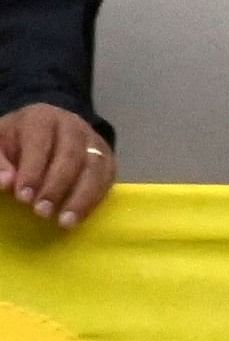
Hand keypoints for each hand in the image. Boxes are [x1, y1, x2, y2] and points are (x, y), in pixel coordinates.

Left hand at [0, 105, 115, 231]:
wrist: (40, 133)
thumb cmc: (14, 143)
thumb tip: (6, 183)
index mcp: (41, 119)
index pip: (40, 142)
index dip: (32, 170)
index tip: (22, 198)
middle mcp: (73, 126)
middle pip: (71, 155)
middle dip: (57, 186)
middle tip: (42, 212)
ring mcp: (93, 141)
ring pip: (95, 167)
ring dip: (81, 197)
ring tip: (65, 222)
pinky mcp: (106, 158)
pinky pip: (107, 177)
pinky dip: (95, 199)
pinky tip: (80, 216)